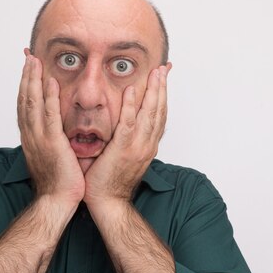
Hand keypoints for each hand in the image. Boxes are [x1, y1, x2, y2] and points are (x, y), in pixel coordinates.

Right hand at [17, 54, 84, 206]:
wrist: (57, 201)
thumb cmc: (58, 184)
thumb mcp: (51, 158)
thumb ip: (51, 142)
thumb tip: (55, 133)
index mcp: (30, 139)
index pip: (25, 107)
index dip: (25, 87)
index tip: (28, 70)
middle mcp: (30, 136)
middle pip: (24, 100)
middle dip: (26, 77)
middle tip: (28, 56)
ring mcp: (38, 139)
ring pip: (32, 103)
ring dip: (33, 80)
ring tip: (35, 60)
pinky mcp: (51, 143)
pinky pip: (49, 115)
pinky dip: (48, 97)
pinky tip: (50, 82)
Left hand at [84, 64, 170, 207]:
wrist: (108, 204)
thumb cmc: (110, 183)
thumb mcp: (123, 158)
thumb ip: (126, 141)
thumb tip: (122, 127)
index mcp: (147, 146)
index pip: (159, 116)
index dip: (163, 96)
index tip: (163, 79)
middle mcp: (147, 145)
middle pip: (160, 111)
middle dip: (162, 88)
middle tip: (164, 68)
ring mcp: (138, 147)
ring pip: (150, 114)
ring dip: (153, 91)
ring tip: (155, 72)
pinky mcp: (123, 150)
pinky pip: (129, 124)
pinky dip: (132, 106)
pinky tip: (132, 90)